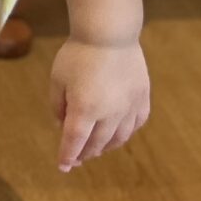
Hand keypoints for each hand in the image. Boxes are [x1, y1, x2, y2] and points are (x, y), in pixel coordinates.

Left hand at [49, 36, 149, 171]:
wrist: (109, 34)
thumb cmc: (77, 54)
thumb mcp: (58, 80)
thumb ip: (58, 106)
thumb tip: (62, 126)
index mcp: (85, 110)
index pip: (75, 141)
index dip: (68, 155)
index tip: (63, 166)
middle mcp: (110, 114)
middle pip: (96, 143)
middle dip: (85, 153)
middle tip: (77, 159)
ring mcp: (129, 107)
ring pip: (118, 138)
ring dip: (105, 147)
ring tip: (96, 150)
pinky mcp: (142, 99)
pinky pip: (135, 125)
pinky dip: (125, 134)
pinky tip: (118, 134)